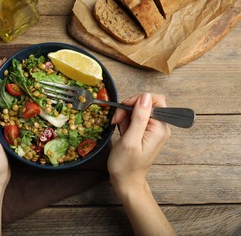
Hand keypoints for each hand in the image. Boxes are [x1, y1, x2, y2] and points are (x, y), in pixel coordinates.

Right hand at [107, 93, 174, 235]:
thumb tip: (145, 97)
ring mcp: (154, 129)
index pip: (155, 100)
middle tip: (117, 119)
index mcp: (160, 128)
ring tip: (118, 125)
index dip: (138, 100)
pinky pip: (137, 117)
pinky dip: (127, 120)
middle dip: (129, 107)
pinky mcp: (146, 132)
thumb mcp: (130, 140)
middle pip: (147, 103)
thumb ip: (139, 118)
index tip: (124, 109)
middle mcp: (160, 127)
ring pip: (140, 109)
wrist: (126, 181)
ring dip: (126, 113)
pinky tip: (121, 129)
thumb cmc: (126, 165)